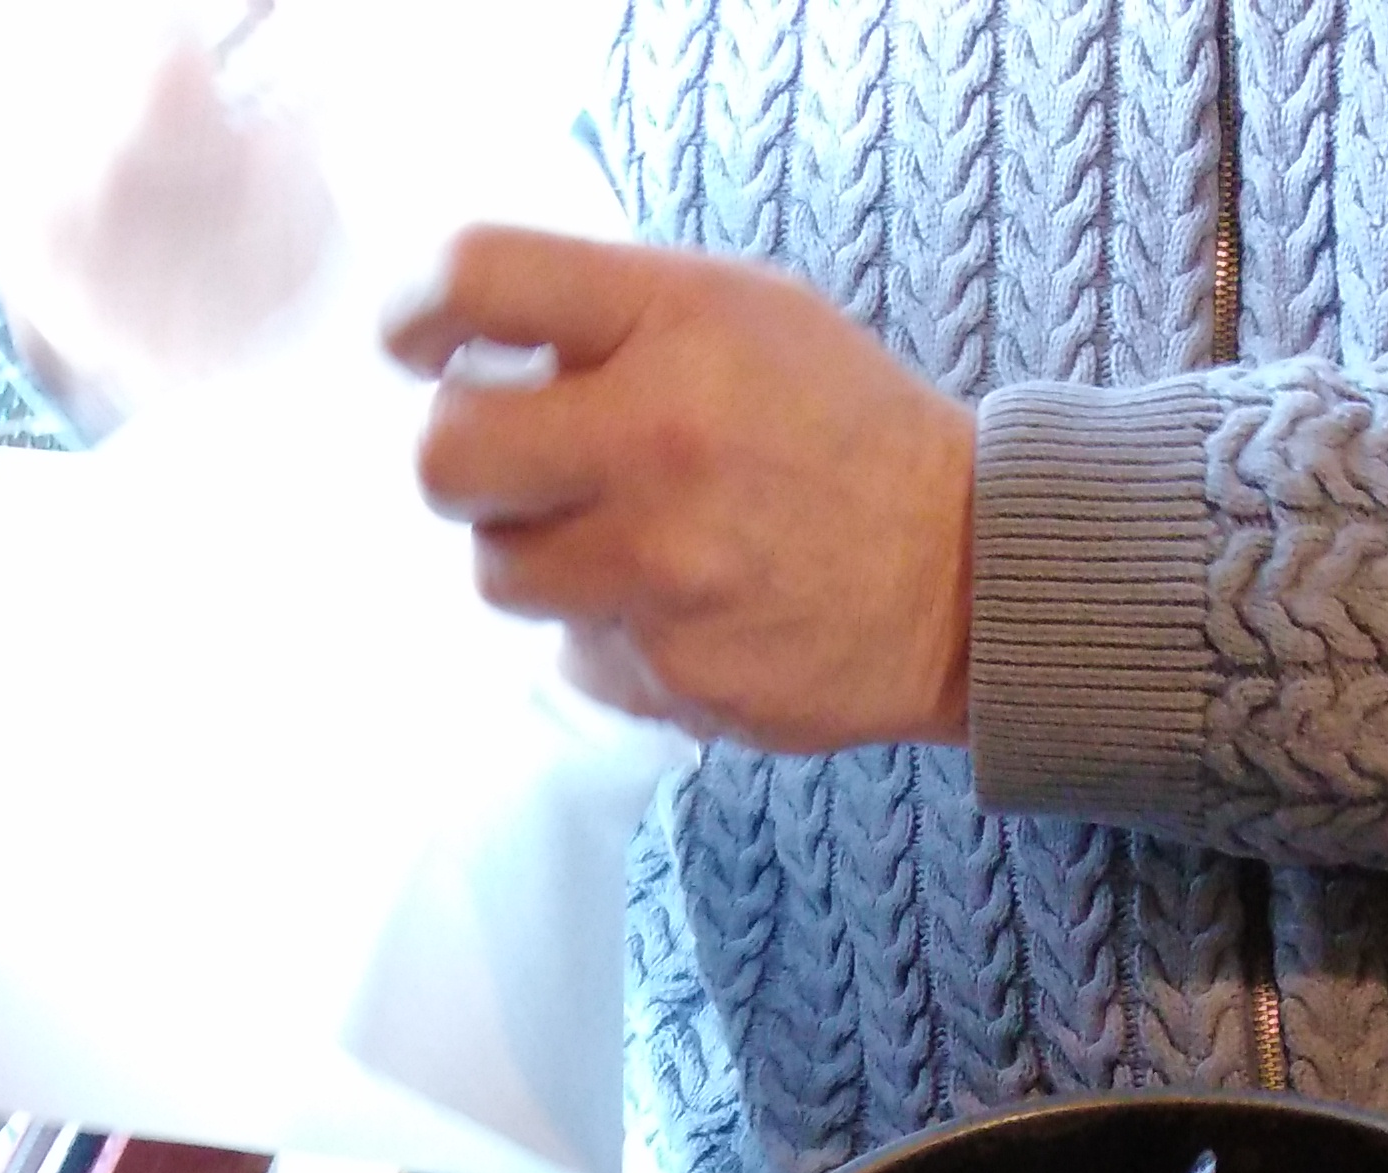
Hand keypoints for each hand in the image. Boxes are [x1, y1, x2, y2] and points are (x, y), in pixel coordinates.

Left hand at [385, 228, 974, 753]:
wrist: (969, 577)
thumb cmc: (846, 432)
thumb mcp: (746, 313)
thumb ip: (615, 318)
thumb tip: (480, 352)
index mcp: (673, 324)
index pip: (476, 282)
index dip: (419, 314)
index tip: (419, 347)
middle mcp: (658, 443)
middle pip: (447, 456)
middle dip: (461, 460)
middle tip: (508, 466)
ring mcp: (664, 573)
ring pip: (500, 570)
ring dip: (536, 554)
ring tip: (615, 542)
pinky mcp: (676, 676)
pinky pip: (581, 653)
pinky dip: (614, 634)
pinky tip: (684, 611)